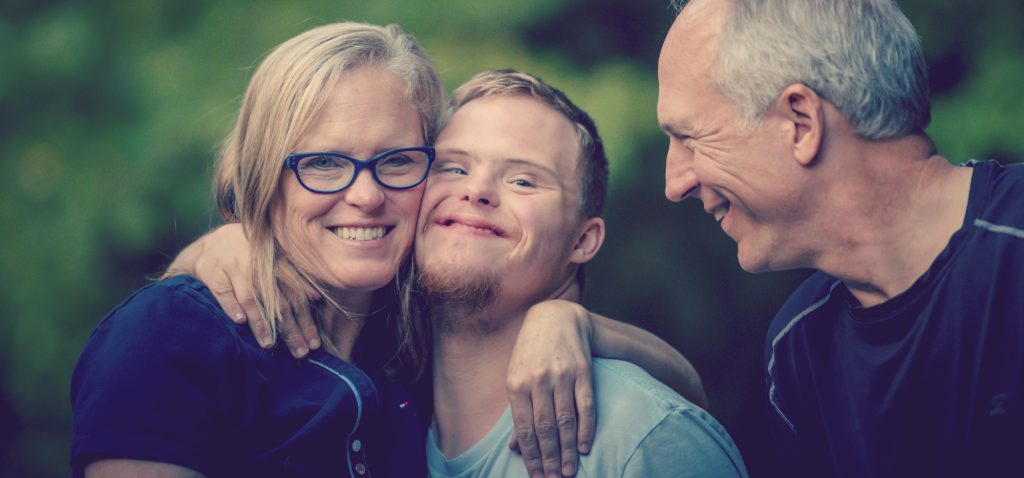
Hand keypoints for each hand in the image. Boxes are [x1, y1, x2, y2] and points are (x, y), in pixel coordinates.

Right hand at [170, 224, 319, 356]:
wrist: (211, 244)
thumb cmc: (248, 257)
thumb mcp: (271, 262)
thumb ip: (293, 278)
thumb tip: (316, 297)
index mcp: (276, 264)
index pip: (296, 297)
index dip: (306, 321)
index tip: (314, 343)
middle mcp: (258, 265)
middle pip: (278, 301)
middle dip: (290, 329)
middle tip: (300, 352)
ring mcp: (234, 267)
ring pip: (250, 298)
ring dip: (261, 322)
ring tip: (269, 344)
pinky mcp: (213, 271)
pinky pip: (223, 291)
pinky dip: (231, 306)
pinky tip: (240, 322)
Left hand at [506, 300, 595, 477]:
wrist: (555, 318)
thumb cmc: (530, 353)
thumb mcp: (516, 377)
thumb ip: (518, 412)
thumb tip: (514, 448)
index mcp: (516, 383)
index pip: (525, 429)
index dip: (531, 456)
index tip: (538, 477)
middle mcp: (538, 380)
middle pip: (545, 429)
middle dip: (550, 459)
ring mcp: (562, 375)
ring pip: (566, 420)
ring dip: (568, 450)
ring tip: (570, 472)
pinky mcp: (582, 371)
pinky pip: (586, 405)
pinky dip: (586, 429)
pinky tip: (585, 447)